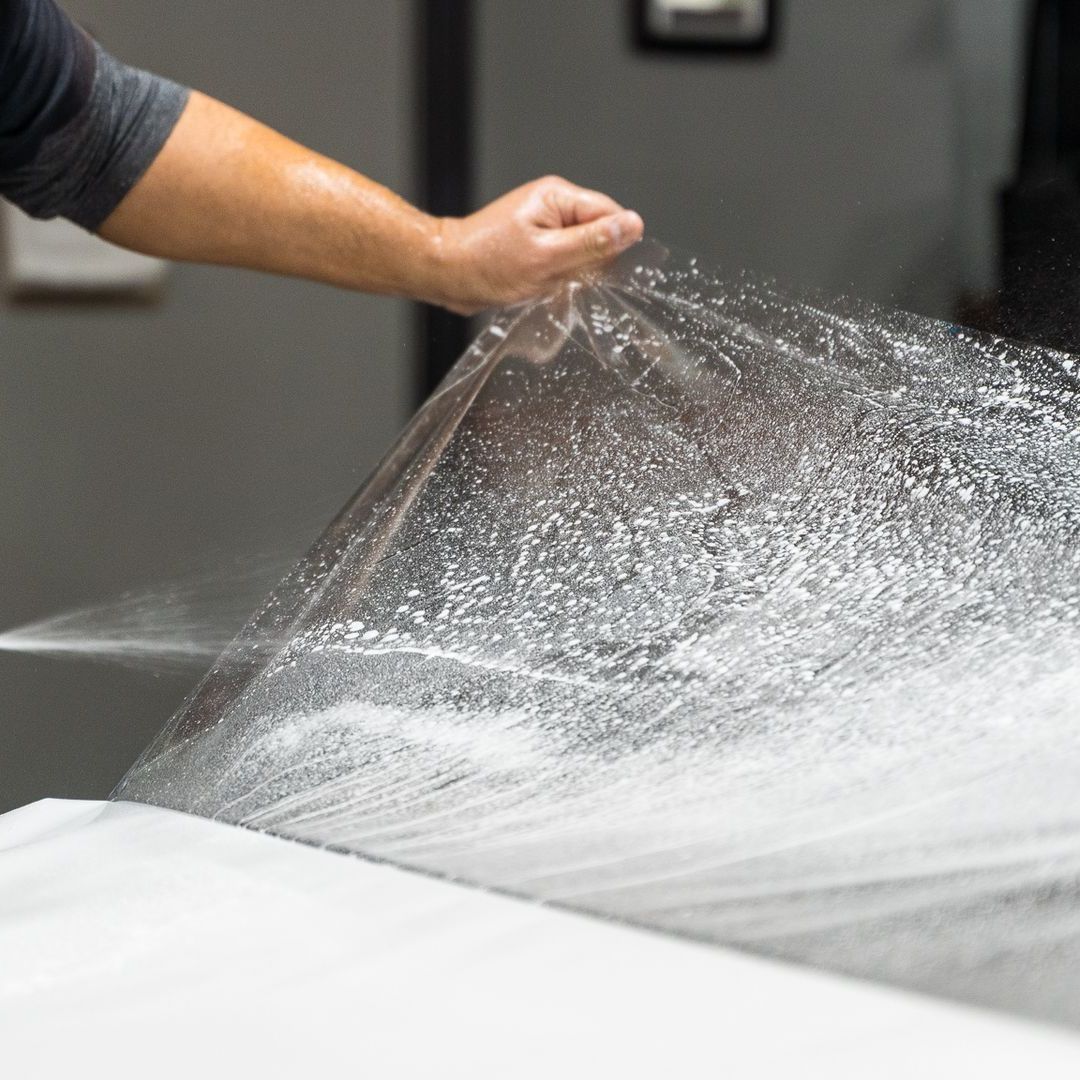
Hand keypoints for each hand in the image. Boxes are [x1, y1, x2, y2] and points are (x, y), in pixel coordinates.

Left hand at [429, 176, 643, 313]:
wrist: (447, 274)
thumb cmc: (487, 265)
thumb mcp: (547, 257)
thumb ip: (592, 243)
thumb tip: (633, 226)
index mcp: (557, 196)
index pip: (609, 215)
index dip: (608, 245)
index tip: (591, 268)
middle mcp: (553, 205)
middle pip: (598, 234)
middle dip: (586, 262)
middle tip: (558, 275)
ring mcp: (544, 225)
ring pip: (581, 252)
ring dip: (570, 273)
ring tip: (543, 279)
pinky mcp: (537, 243)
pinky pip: (564, 261)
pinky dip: (557, 277)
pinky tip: (538, 283)